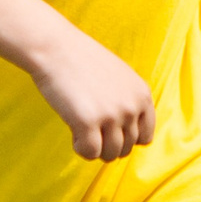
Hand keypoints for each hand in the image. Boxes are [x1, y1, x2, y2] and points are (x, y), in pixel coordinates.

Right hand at [24, 26, 156, 159]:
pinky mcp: (88, 122)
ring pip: (110, 154)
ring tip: (82, 132)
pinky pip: (90, 153)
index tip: (109, 132)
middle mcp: (131, 107)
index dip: (125, 138)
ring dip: (95, 149)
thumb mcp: (120, 78)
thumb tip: (129, 137)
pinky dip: (81, 149)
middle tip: (91, 131)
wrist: (56, 47)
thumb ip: (129, 103)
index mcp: (142, 95)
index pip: (145, 137)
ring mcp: (111, 115)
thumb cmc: (83, 61)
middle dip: (107, 144)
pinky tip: (74, 133)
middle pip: (126, 148)